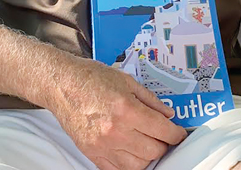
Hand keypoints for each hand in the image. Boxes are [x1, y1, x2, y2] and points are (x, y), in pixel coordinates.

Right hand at [47, 56, 186, 169]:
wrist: (62, 84)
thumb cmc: (91, 78)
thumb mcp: (127, 81)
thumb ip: (150, 100)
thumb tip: (168, 114)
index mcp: (126, 109)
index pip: (162, 131)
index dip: (176, 134)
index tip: (178, 133)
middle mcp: (115, 130)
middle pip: (153, 151)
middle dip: (163, 144)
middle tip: (162, 135)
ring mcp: (103, 145)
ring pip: (138, 165)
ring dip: (147, 156)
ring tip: (145, 142)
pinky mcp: (92, 153)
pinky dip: (128, 164)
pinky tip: (130, 151)